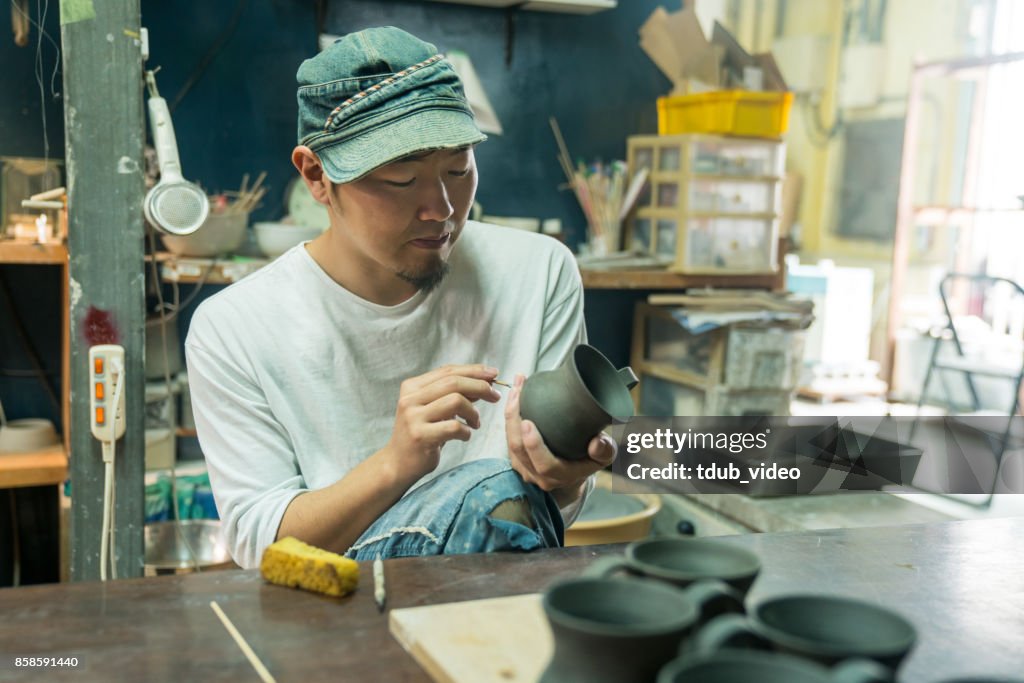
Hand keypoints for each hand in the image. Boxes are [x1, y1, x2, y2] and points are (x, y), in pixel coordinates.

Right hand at [385, 364, 500, 480]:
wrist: (398, 464)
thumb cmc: (422, 434)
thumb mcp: (433, 409)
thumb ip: (452, 394)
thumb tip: (484, 381)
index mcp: (412, 387)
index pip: (448, 371)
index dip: (474, 370)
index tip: (494, 374)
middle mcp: (410, 399)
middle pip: (453, 382)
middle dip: (480, 386)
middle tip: (495, 396)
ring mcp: (414, 417)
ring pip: (456, 401)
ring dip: (473, 412)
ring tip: (475, 423)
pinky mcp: (420, 436)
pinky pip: (454, 427)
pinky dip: (466, 431)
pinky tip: (465, 436)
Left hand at [504, 374, 616, 506]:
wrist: (574, 471)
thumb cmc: (590, 459)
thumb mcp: (605, 455)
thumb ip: (604, 450)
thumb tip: (596, 443)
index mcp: (561, 476)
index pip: (544, 465)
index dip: (534, 445)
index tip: (528, 422)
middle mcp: (539, 476)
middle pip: (518, 450)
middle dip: (514, 420)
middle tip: (518, 394)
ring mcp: (525, 469)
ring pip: (510, 442)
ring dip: (510, 413)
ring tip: (517, 387)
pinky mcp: (516, 459)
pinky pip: (508, 437)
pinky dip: (510, 416)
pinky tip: (516, 395)